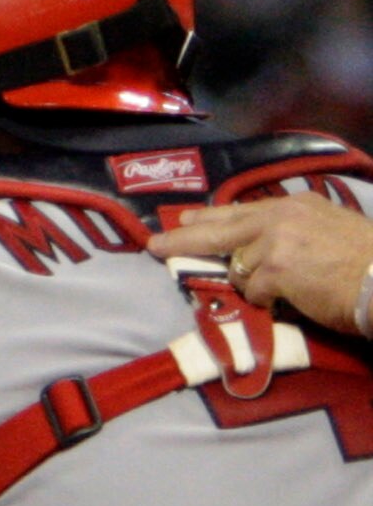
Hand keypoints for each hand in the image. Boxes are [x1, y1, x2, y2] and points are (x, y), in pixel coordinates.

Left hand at [152, 195, 372, 336]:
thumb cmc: (364, 259)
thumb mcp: (327, 228)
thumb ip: (290, 230)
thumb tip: (256, 245)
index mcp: (294, 205)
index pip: (239, 211)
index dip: (208, 218)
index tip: (183, 220)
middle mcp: (280, 217)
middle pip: (217, 229)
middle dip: (181, 238)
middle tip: (153, 245)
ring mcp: (274, 242)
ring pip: (239, 269)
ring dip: (255, 285)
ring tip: (294, 286)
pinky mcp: (275, 270)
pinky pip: (253, 292)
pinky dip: (268, 301)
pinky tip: (295, 298)